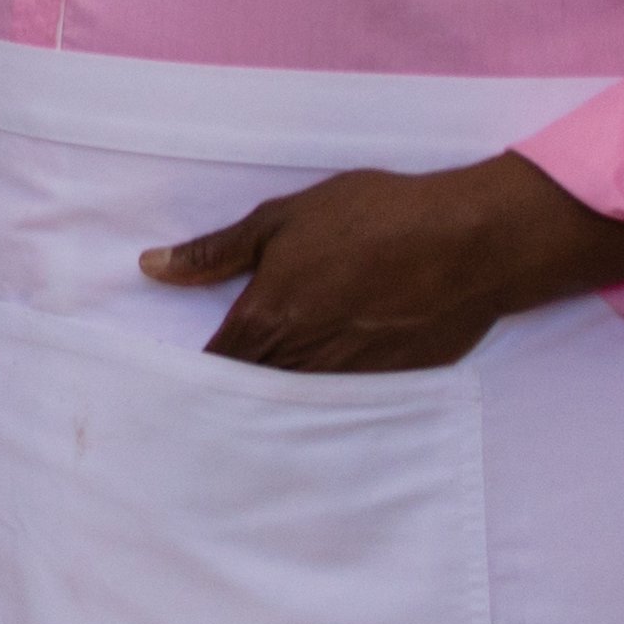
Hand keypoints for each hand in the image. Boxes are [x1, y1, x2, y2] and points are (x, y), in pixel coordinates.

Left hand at [141, 153, 623, 371]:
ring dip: (274, 404)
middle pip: (249, 394)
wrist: (471, 240)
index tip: (180, 378)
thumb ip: (215, 251)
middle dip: (230, 397)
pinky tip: (316, 399)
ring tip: (257, 404)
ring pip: (293, 406)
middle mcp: (302, 360)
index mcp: (266, 319)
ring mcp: (348, 377)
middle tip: (210, 400)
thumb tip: (151, 267)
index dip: (196, 375)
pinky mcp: (390, 383)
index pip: (213, 367)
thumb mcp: (282, 219)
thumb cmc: (374, 217)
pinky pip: (340, 404)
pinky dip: (322, 405)